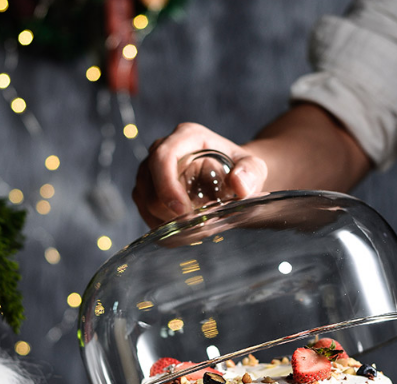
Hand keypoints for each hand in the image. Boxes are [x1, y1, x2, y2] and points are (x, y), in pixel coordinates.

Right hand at [132, 123, 267, 228]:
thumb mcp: (254, 168)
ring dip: (164, 221)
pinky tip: (183, 233)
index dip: (166, 185)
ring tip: (192, 231)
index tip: (182, 211)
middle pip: (147, 182)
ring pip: (143, 199)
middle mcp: (163, 150)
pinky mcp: (150, 190)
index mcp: (187, 137)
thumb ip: (251, 173)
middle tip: (194, 226)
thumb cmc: (241, 170)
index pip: (163, 157)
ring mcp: (152, 171)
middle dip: (167, 210)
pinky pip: (145, 211)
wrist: (233, 179)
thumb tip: (239, 185)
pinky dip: (162, 227)